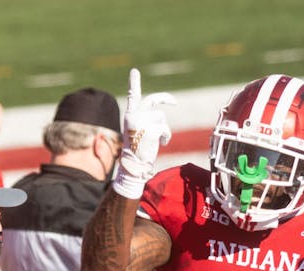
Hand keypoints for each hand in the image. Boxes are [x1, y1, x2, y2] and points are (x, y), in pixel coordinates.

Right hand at [112, 68, 175, 198]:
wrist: (134, 165)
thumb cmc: (137, 149)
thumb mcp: (138, 131)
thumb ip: (145, 119)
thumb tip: (159, 115)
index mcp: (129, 115)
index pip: (133, 96)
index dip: (134, 83)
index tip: (134, 71)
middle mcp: (134, 116)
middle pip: (153, 100)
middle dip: (166, 98)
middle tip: (174, 102)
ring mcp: (142, 122)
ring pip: (161, 118)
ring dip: (163, 128)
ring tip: (157, 140)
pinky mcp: (151, 130)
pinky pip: (165, 128)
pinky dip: (166, 136)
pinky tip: (161, 144)